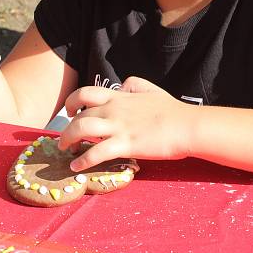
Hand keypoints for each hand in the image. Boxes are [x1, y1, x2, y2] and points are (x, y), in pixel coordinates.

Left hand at [57, 76, 192, 171]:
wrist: (187, 125)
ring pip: (81, 130)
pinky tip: (77, 167)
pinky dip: (83, 161)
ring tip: (67, 151)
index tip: (71, 112)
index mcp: (119, 96)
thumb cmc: (172, 110)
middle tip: (65, 140)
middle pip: (79, 115)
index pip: (85, 93)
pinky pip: (96, 153)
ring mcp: (118, 127)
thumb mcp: (150, 89)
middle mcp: (114, 109)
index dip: (72, 102)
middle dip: (67, 129)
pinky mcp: (125, 145)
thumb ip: (133, 84)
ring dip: (68, 141)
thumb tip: (121, 86)